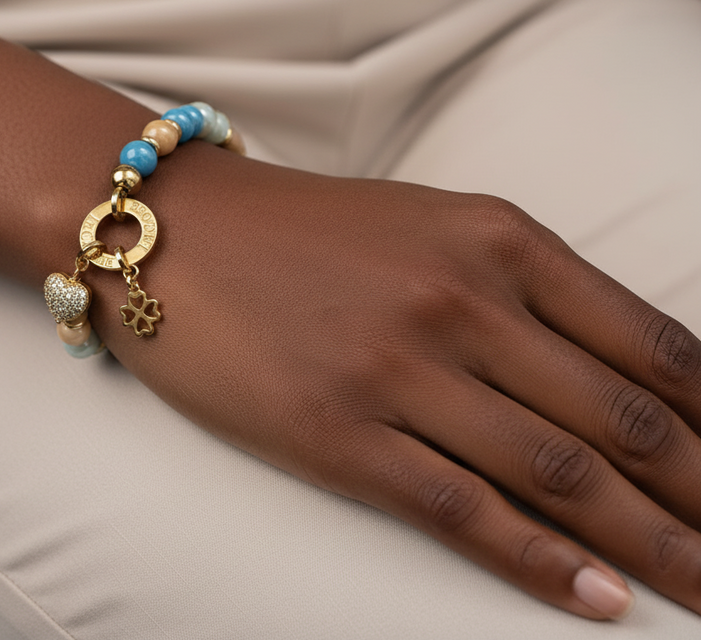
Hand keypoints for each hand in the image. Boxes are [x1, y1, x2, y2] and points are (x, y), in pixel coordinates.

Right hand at [91, 152, 700, 619]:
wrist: (173, 232)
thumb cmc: (300, 232)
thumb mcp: (427, 225)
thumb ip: (517, 286)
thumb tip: (608, 367)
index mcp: (498, 240)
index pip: (654, 344)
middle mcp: (462, 301)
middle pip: (626, 420)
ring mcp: (400, 370)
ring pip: (559, 473)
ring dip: (652, 544)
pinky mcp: (338, 434)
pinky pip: (463, 509)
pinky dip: (541, 563)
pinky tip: (599, 601)